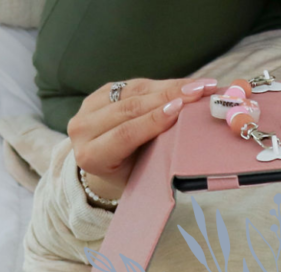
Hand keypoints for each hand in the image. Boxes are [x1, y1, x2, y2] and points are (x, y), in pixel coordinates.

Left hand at [67, 76, 218, 201]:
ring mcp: (88, 107)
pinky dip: (161, 85)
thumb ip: (153, 154)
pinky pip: (134, 85)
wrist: (105, 167)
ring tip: (199, 85)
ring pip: (132, 91)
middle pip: (129, 107)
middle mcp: (82, 129)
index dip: (152, 120)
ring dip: (169, 87)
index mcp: (91, 156)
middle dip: (167, 97)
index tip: (180, 108)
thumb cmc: (128, 177)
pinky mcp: (101, 92)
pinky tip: (184, 84)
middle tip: (198, 91)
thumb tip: (185, 129)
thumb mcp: (138, 174)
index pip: (124, 134)